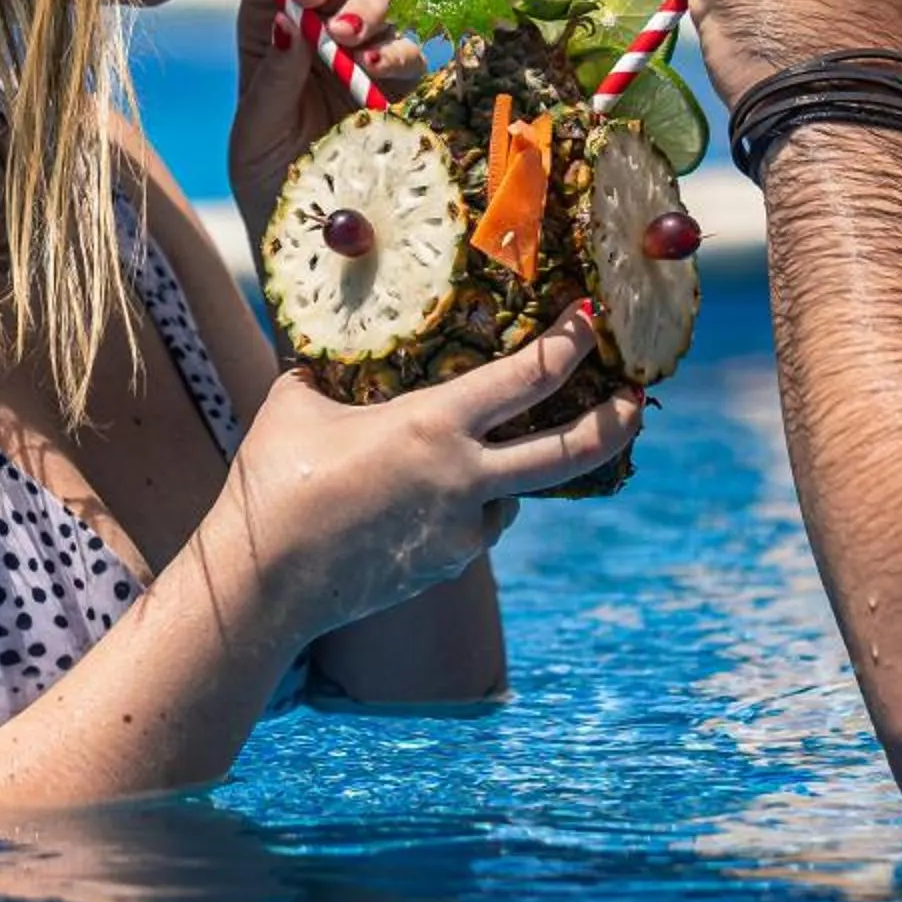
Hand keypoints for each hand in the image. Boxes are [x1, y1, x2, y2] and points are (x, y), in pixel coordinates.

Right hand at [215, 307, 641, 640]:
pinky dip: (470, 506)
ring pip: (514, 492)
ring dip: (507, 472)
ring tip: (463, 457)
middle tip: (637, 400)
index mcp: (434, 426)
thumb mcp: (298, 403)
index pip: (528, 377)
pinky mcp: (449, 565)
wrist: (263, 584)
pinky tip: (424, 500)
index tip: (589, 318)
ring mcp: (462, 530)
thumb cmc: (273, 481)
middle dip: (615, 422)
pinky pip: (478, 525)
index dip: (568, 343)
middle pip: (571, 451)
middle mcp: (464, 479)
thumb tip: (332, 344)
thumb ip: (330, 370)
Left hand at [228, 0, 427, 242]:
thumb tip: (289, 21)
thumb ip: (271, 80)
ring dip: (363, 8)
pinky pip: (410, 51)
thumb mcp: (254, 136)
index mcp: (269, 36)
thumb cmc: (270, 189)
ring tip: (345, 39)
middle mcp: (319, 34)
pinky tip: (374, 69)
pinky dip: (395, 50)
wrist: (315, 248)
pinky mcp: (403, 87)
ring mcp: (365, 56)